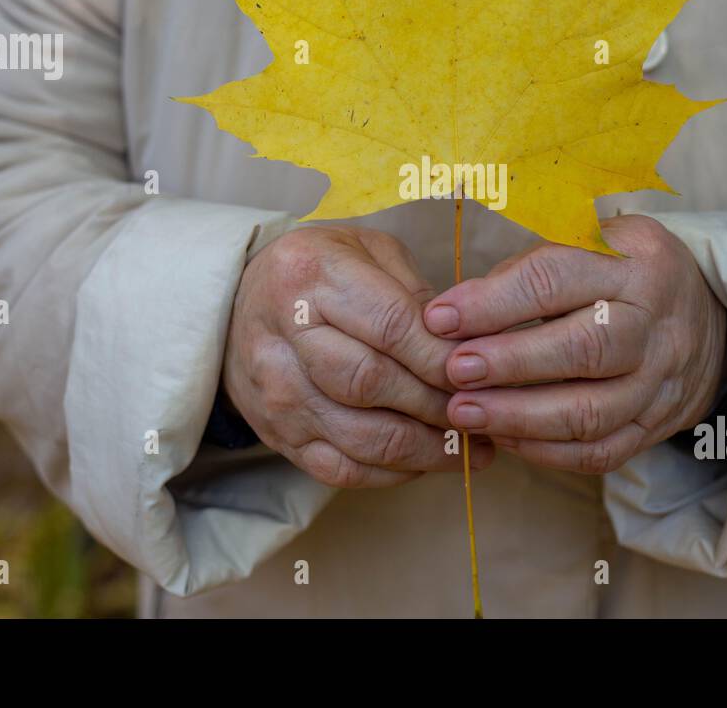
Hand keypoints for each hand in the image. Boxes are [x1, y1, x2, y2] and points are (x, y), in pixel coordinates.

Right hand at [225, 226, 493, 486]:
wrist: (241, 304)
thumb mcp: (369, 252)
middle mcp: (285, 336)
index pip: (389, 326)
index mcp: (312, 277)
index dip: (441, 356)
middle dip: (438, 405)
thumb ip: (416, 294)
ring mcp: (277, 393)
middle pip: (373, 384)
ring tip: (473, 448)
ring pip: (361, 437)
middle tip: (485, 413)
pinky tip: (429, 461)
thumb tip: (467, 347)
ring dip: (426, 450)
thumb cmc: (324, 271)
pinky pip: (342, 469)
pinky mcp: (278, 436)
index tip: (484, 372)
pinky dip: (394, 473)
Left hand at [423, 214, 726, 473]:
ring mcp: (661, 378)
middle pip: (585, 348)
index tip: (440, 318)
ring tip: (463, 414)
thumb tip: (452, 314)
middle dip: (510, 363)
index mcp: (634, 260)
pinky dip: (547, 452)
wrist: (705, 316)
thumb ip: (526, 270)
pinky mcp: (657, 425)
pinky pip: (601, 451)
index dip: (494, 301)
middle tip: (453, 372)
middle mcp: (655, 320)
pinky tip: (503, 439)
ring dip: (520, 417)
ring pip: (593, 410)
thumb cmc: (618, 273)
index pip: (557, 278)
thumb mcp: (587, 243)